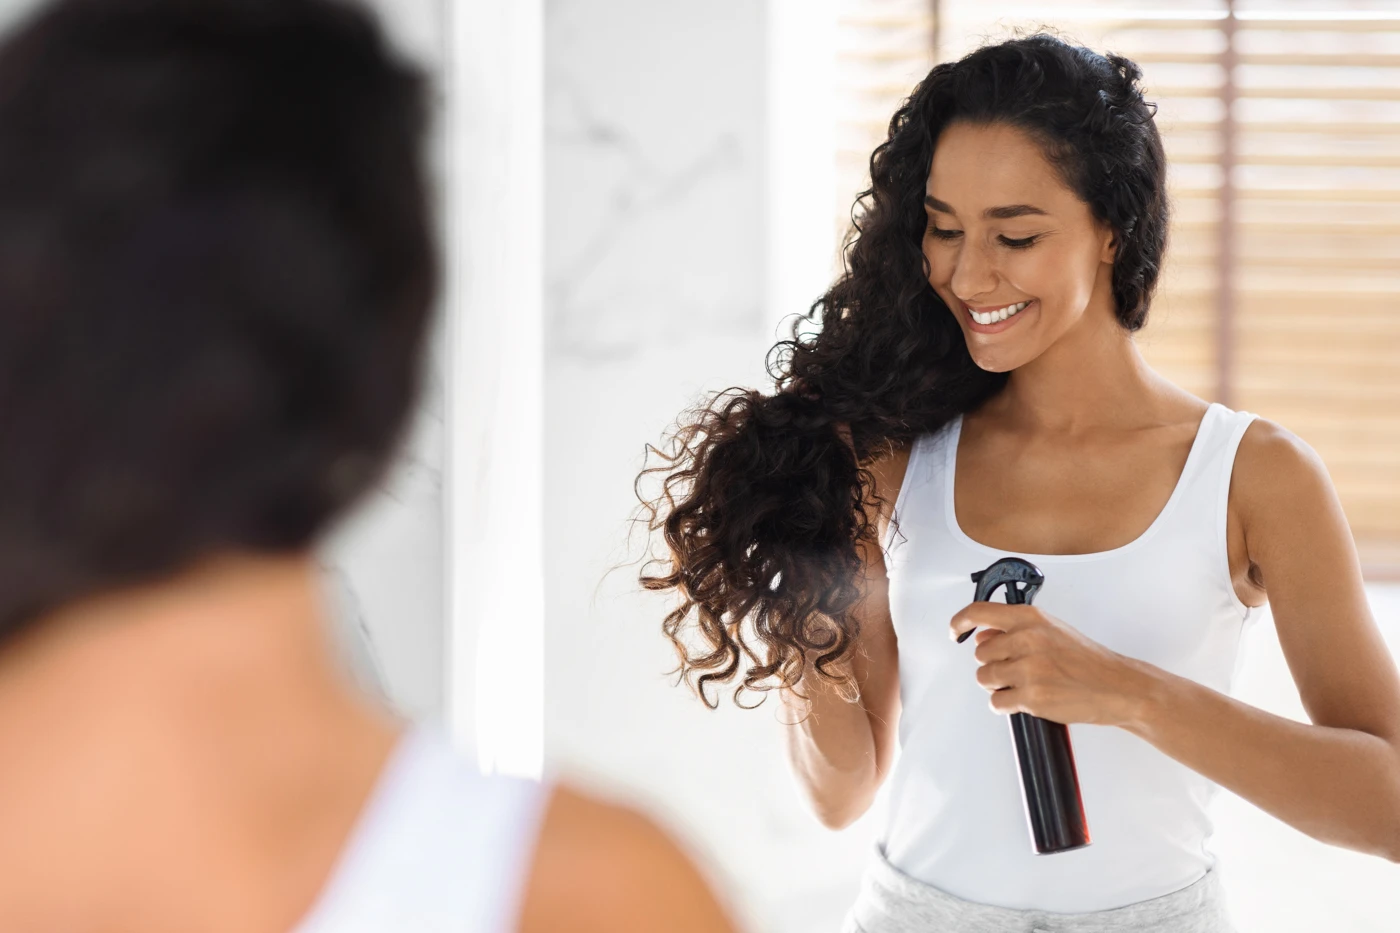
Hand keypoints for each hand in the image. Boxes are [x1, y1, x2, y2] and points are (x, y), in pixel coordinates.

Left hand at [949, 601, 1147, 727]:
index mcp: (1031, 619)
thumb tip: (981, 634)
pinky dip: (1006, 705)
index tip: (955, 631)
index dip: (960, 622)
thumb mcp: (1052, 631)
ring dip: (998, 685)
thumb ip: (1015, 630)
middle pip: (980, 654)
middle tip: (1017, 670)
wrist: (1118, 687)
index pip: (979, 612)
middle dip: (993, 664)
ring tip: (1025, 685)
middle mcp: (1027, 640)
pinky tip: (1026, 700)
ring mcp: (1028, 669)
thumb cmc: (1087, 660)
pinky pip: (996, 702)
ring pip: (985, 678)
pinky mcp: (1032, 697)